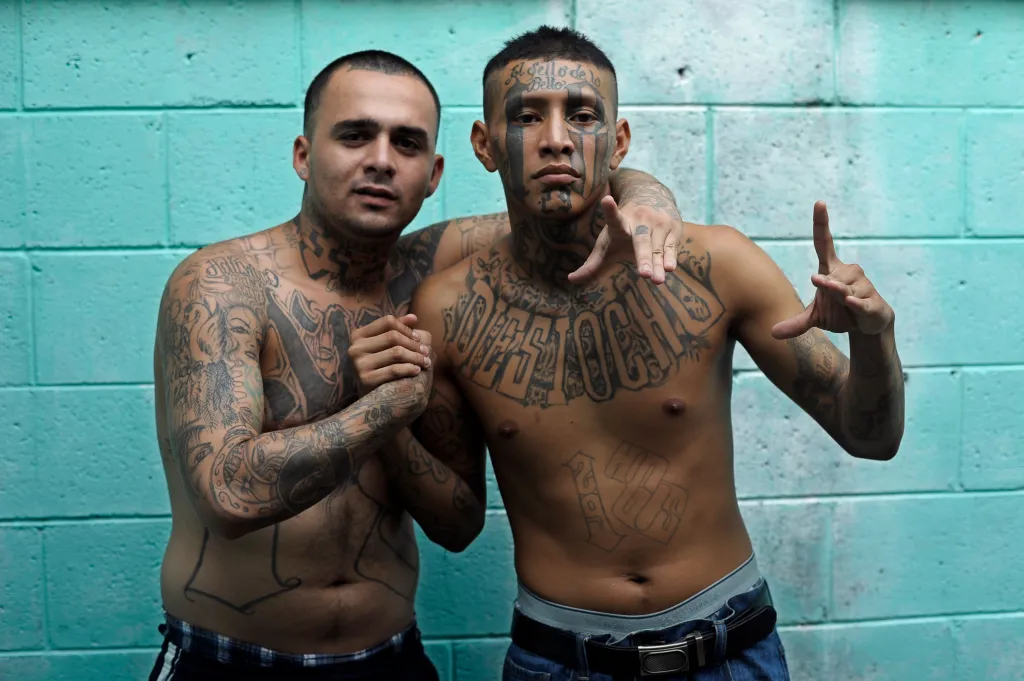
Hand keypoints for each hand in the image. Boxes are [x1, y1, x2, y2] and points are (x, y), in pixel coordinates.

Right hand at [348, 314, 431, 395]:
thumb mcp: (387, 346)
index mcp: (358, 335)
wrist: (373, 400)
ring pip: (396, 352)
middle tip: (427, 351)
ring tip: (426, 362)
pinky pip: (394, 370)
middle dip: (414, 344)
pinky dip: (410, 369)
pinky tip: (418, 370)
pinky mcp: (365, 380)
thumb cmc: (383, 367)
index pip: (387, 322)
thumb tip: (414, 317)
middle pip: (393, 336)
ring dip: (416, 356)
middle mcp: (355, 348)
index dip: (406, 328)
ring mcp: (359, 364)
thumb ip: (399, 330)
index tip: (418, 338)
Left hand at [567, 195, 683, 285]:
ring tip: (657, 280)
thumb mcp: (607, 245)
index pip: (613, 219)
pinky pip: (670, 247)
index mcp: (620, 224)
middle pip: (641, 242)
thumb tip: (571, 279)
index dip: (610, 210)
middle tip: (643, 274)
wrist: (654, 200)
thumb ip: (592, 265)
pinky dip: (670, 258)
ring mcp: (658, 223)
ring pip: (657, 248)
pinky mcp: (673, 228)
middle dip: (642, 257)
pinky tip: (670, 268)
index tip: (607, 200)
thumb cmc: (623, 232)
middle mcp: (640, 221)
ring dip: (658, 264)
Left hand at [772, 202, 894, 339]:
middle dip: (829, 287)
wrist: (867, 326)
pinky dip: (855, 302)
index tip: (819, 203)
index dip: (821, 223)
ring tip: (846, 305)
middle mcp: (847, 272)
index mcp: (831, 270)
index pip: (824, 242)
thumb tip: (771, 333)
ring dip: (841, 297)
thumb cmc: (840, 313)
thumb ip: (795, 324)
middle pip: (832, 276)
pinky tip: (851, 301)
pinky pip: (860, 300)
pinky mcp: (872, 301)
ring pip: (845, 289)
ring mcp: (862, 285)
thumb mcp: (815, 318)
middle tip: (830, 292)